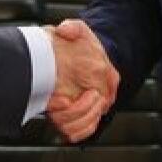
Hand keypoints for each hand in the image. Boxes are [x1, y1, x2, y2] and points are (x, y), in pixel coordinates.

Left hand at [46, 19, 118, 141]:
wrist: (78, 56)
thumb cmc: (80, 45)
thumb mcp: (78, 30)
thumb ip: (73, 28)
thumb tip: (65, 30)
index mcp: (108, 78)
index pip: (98, 101)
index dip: (77, 105)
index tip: (60, 99)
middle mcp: (105, 97)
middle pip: (89, 118)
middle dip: (68, 115)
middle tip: (53, 105)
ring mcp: (96, 109)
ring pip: (83, 128)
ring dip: (66, 123)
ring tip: (53, 112)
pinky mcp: (87, 118)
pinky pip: (79, 134)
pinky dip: (68, 130)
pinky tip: (56, 118)